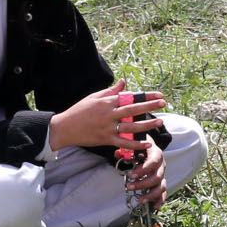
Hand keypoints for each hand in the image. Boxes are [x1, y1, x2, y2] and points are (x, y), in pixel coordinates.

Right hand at [48, 82, 163, 152]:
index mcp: (106, 102)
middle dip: (150, 106)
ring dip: (146, 124)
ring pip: (131, 126)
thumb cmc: (78, 111)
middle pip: (133, 109)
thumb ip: (110, 91)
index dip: (145, 96)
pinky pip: (123, 142)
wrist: (63, 128)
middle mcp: (108, 114)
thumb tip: (124, 82)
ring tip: (159, 121)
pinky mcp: (105, 139)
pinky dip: (135, 144)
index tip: (158, 94)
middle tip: (163, 103)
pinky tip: (147, 143)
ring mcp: (107, 128)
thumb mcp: (93, 97)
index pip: (130, 97)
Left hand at [122, 133, 167, 208]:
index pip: (153, 162)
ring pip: (161, 186)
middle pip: (157, 177)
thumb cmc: (140, 147)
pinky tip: (155, 206)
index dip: (143, 170)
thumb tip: (118, 153)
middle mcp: (162, 165)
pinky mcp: (161, 182)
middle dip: (143, 184)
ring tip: (140, 200)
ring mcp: (162, 174)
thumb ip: (125, 150)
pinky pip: (163, 192)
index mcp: (156, 154)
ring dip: (151, 194)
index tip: (131, 175)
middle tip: (130, 186)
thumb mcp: (133, 146)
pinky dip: (160, 200)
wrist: (148, 148)